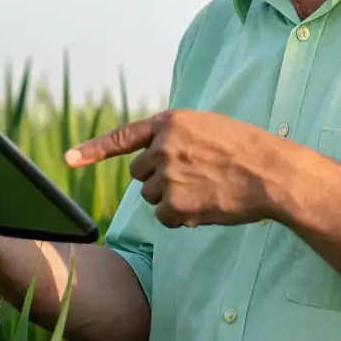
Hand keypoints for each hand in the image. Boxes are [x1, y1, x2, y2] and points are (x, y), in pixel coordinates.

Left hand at [65, 109, 275, 227]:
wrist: (270, 173)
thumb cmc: (245, 150)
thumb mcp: (207, 128)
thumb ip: (176, 138)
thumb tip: (151, 164)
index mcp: (170, 122)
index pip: (123, 137)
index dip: (93, 150)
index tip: (69, 159)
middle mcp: (162, 146)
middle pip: (139, 174)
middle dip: (159, 179)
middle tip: (194, 177)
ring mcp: (167, 174)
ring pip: (151, 196)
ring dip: (172, 198)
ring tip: (206, 189)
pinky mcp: (175, 201)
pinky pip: (164, 217)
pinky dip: (180, 217)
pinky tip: (205, 206)